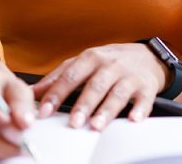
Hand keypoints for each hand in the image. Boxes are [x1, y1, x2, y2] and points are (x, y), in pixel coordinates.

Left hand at [31, 43, 166, 130]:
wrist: (147, 56)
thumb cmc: (109, 61)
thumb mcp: (83, 62)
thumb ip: (58, 77)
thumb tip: (34, 91)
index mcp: (90, 58)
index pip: (70, 76)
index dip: (56, 94)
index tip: (45, 110)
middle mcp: (109, 65)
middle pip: (94, 85)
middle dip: (83, 104)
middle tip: (73, 122)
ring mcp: (129, 76)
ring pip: (117, 94)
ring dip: (106, 110)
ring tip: (96, 125)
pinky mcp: (146, 87)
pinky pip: (144, 99)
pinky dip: (139, 110)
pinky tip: (133, 119)